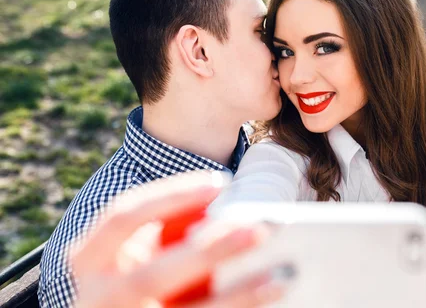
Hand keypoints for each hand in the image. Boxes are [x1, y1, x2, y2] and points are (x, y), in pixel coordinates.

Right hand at [71, 171, 285, 307]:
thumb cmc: (130, 281)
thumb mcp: (132, 254)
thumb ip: (163, 233)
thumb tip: (227, 212)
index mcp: (88, 259)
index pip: (122, 217)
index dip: (171, 196)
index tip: (220, 182)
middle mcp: (98, 297)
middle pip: (155, 272)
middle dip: (209, 250)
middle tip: (258, 229)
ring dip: (238, 295)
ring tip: (283, 275)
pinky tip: (269, 295)